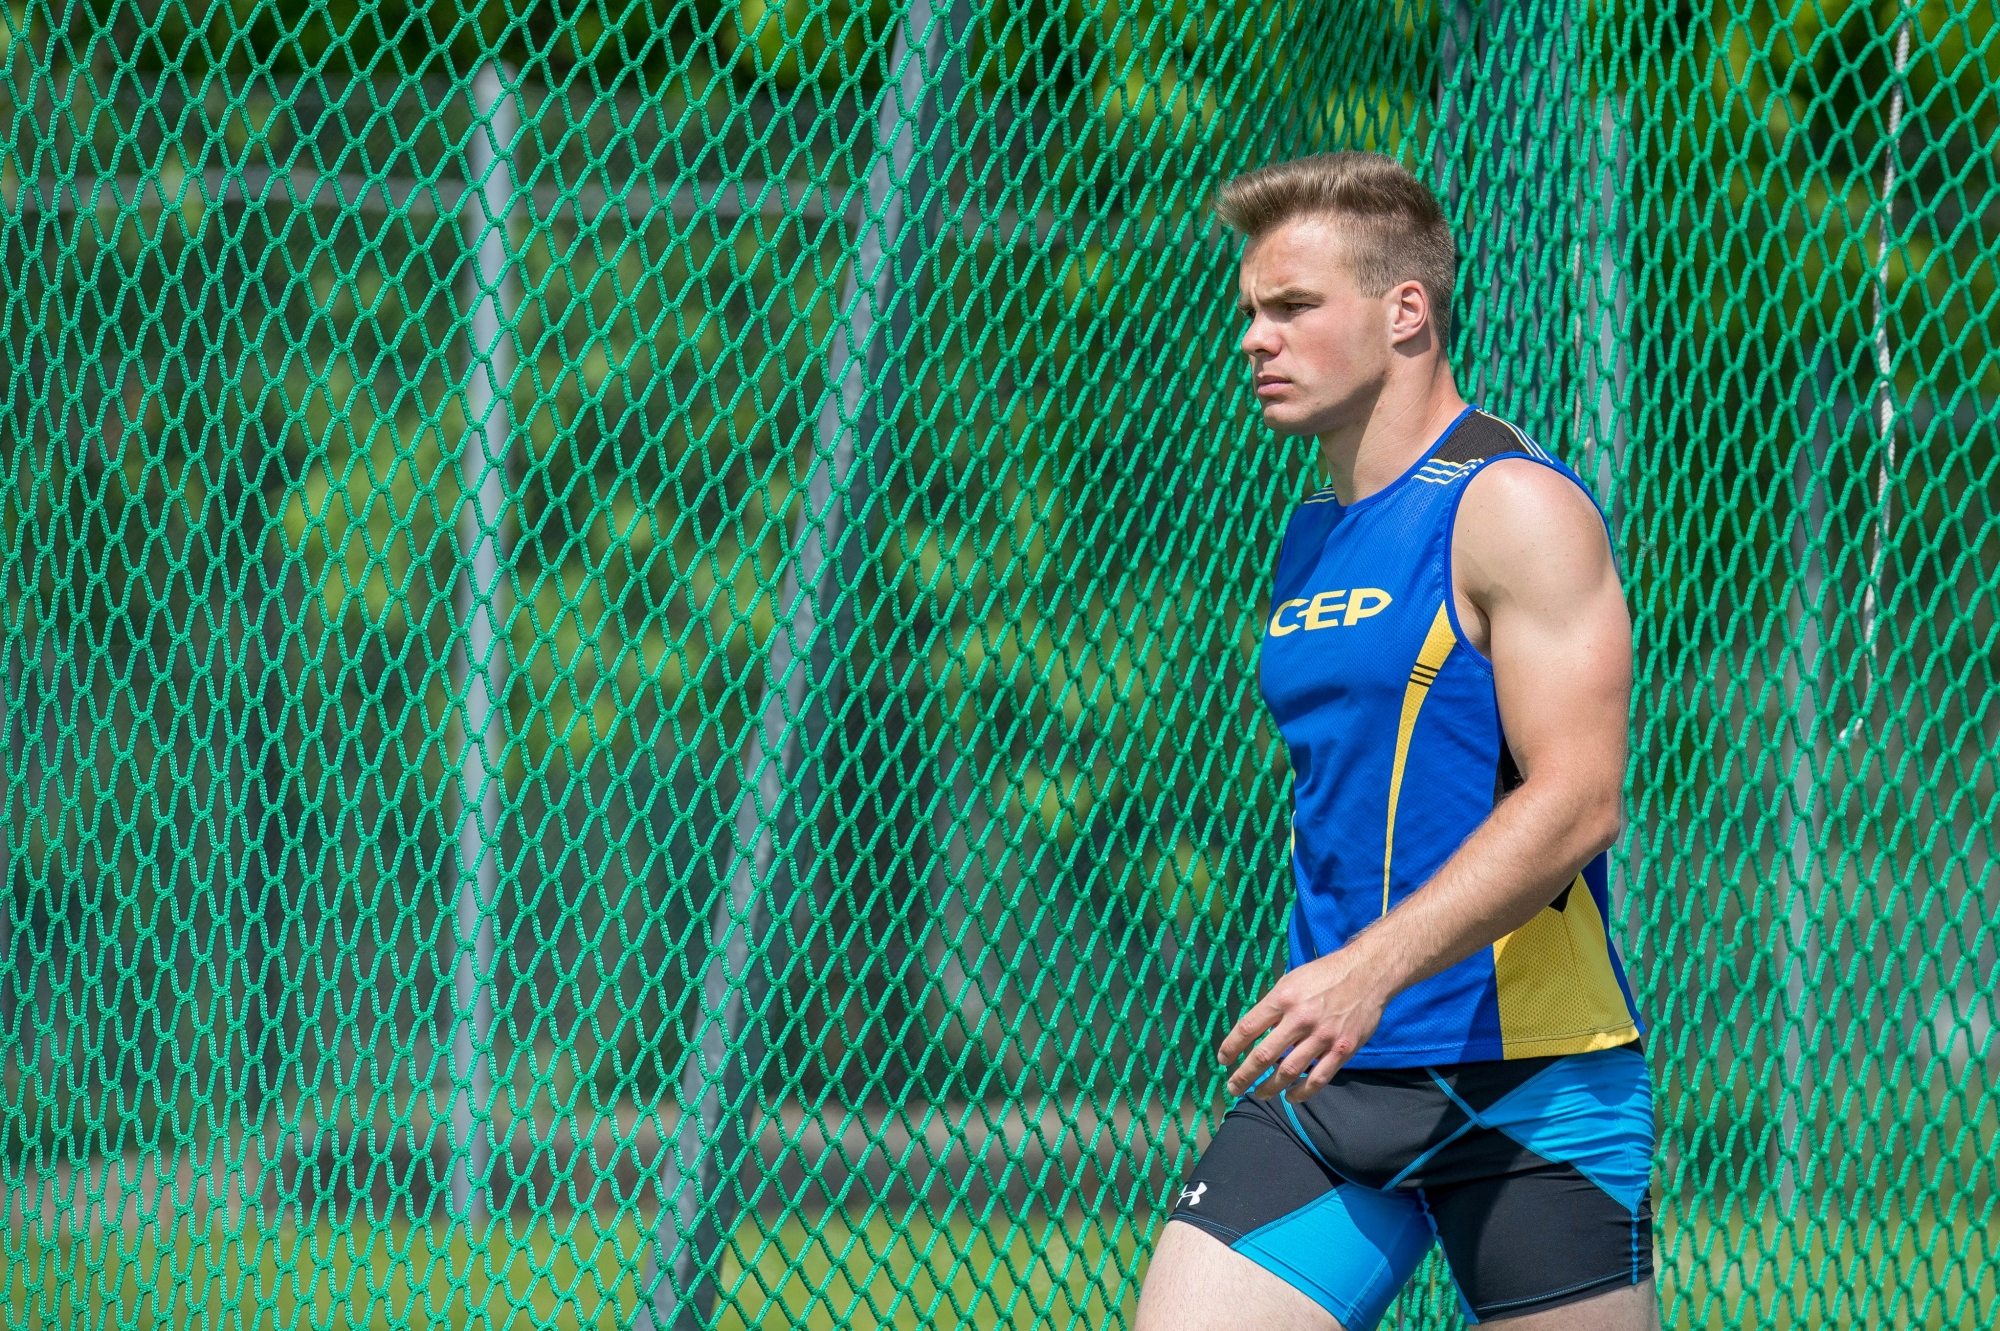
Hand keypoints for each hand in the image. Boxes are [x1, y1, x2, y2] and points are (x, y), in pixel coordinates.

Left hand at [1216, 950, 1388, 1101]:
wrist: (1368, 973)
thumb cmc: (1325, 974)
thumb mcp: (1292, 980)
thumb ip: (1273, 1005)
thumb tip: (1254, 1030)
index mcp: (1284, 997)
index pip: (1248, 1027)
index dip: (1231, 1047)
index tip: (1223, 1060)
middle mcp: (1300, 1018)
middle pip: (1264, 1055)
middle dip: (1244, 1076)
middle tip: (1233, 1087)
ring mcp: (1323, 1036)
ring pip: (1288, 1072)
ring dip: (1269, 1088)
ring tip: (1259, 1094)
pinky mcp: (1342, 1050)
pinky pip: (1318, 1078)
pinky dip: (1302, 1093)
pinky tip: (1290, 1097)